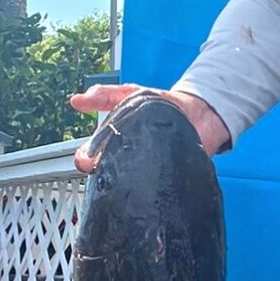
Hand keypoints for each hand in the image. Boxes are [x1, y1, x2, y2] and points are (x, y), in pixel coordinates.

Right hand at [68, 84, 230, 172]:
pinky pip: (158, 185)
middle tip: (99, 168)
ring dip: (124, 178)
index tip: (85, 159)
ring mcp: (147, 171)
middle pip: (107, 172)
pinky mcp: (169, 179)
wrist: (201, 114)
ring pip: (129, 181)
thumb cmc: (162, 107)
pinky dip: (154, 182)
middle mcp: (127, 161)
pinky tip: (152, 175)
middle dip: (101, 171)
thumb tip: (79, 100)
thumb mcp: (131, 94)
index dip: (86, 158)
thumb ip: (107, 95)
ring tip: (124, 172)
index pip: (92, 156)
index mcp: (115, 144)